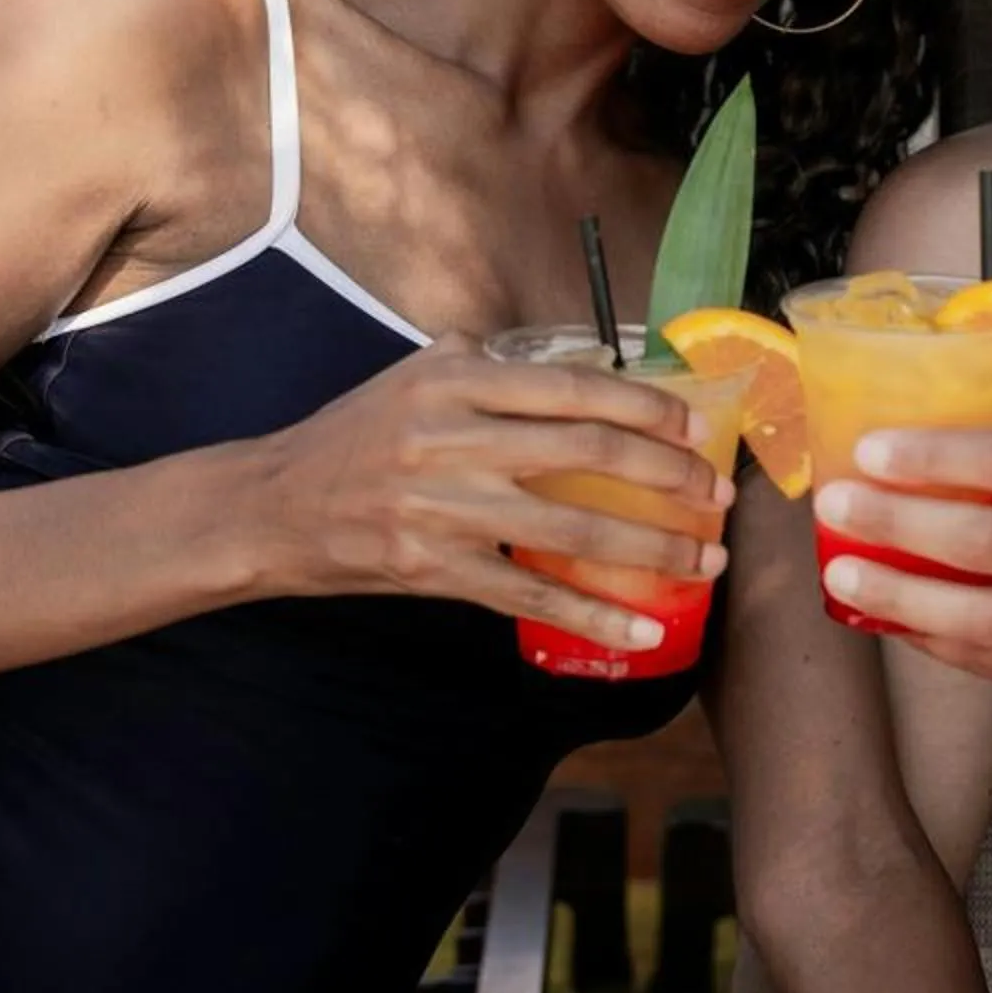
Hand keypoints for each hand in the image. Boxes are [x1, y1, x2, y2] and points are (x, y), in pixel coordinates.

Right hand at [255, 338, 731, 649]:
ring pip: (573, 527)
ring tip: (706, 558)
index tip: (696, 428)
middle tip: (719, 494)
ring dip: (654, 546)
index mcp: (454, 379)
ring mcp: (443, 506)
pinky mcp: (434, 568)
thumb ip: (493, 366)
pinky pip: (532, 594)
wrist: (272, 506)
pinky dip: (593, 613)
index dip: (647, 407)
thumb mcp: (415, 377)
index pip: (575, 387)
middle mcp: (451, 437)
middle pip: (590, 451)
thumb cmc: (355, 438)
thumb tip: (583, 367)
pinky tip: (643, 626)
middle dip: (670, 476)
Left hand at [814, 422, 991, 710]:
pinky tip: (895, 618)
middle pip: (990, 545)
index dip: (937, 456)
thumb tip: (959, 383)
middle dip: (897, 526)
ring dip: (900, 599)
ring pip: (986, 620)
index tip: (871, 448)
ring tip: (843, 576)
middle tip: (834, 507)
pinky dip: (939, 641)